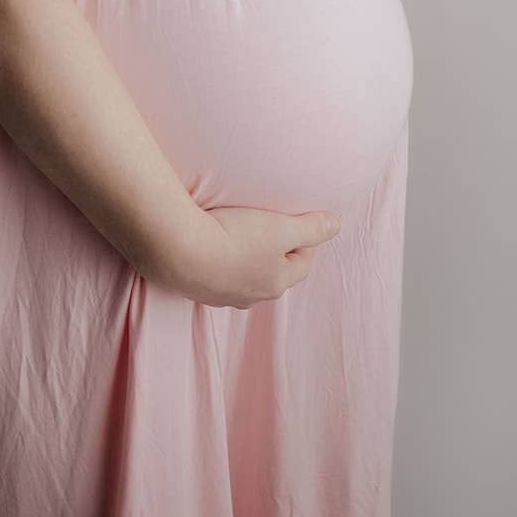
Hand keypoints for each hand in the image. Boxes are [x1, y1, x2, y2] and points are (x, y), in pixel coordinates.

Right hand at [152, 200, 342, 308]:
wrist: (180, 250)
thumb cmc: (235, 237)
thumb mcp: (281, 228)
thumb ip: (312, 227)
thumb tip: (336, 224)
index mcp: (276, 283)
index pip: (301, 263)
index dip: (304, 240)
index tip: (296, 220)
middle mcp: (251, 296)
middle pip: (273, 273)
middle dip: (275, 252)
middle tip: (268, 226)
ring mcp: (221, 295)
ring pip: (243, 277)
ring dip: (245, 258)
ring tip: (237, 234)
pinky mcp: (195, 287)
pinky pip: (215, 275)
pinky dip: (218, 261)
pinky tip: (208, 244)